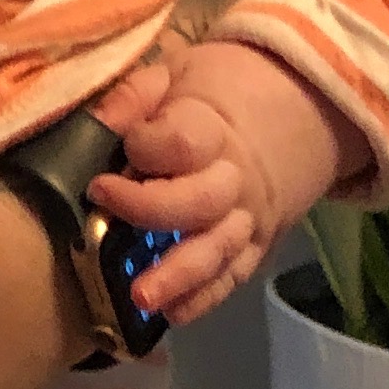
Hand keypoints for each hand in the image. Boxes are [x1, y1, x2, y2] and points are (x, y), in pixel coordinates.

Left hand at [86, 43, 356, 329]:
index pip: (183, 143)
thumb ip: (135, 95)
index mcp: (213, 130)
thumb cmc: (211, 96)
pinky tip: (173, 315)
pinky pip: (231, 278)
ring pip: (216, 251)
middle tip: (104, 208)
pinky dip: (204, 299)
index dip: (148, 146)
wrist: (287, 112)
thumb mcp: (175, 74)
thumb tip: (101, 120)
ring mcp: (246, 219)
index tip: (120, 147)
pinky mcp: (253, 249)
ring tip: (141, 297)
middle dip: (152, 210)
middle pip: (200, 202)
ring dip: (178, 276)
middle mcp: (233, 180)